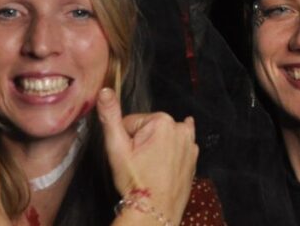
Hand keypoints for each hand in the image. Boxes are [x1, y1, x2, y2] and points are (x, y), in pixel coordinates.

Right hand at [97, 88, 197, 225]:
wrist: (155, 210)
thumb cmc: (136, 181)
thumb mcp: (117, 148)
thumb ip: (110, 116)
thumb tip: (105, 90)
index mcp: (162, 121)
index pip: (133, 122)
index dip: (126, 138)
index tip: (128, 155)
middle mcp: (180, 128)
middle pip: (150, 129)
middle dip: (141, 143)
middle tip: (138, 163)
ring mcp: (190, 143)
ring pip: (164, 138)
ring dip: (156, 147)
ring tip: (150, 167)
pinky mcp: (194, 157)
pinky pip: (179, 147)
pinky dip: (172, 152)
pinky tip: (167, 158)